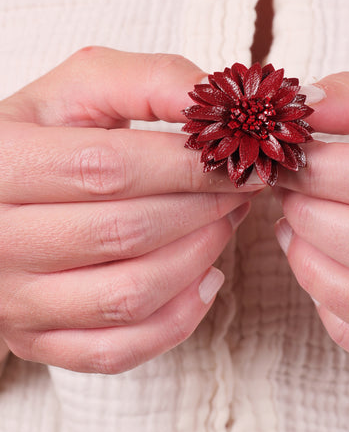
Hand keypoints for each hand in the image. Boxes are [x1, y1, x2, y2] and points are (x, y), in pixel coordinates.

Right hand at [0, 47, 258, 372]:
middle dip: (202, 208)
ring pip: (127, 296)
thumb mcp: (83, 87)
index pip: (105, 169)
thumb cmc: (47, 134)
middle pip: (122, 233)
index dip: (184, 166)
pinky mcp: (36, 341)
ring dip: (199, 257)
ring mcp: (13, 300)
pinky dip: (178, 319)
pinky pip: (118, 351)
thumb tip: (225, 108)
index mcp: (0, 164)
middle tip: (241, 187)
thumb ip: (150, 81)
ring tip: (225, 221)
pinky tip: (206, 277)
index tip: (239, 158)